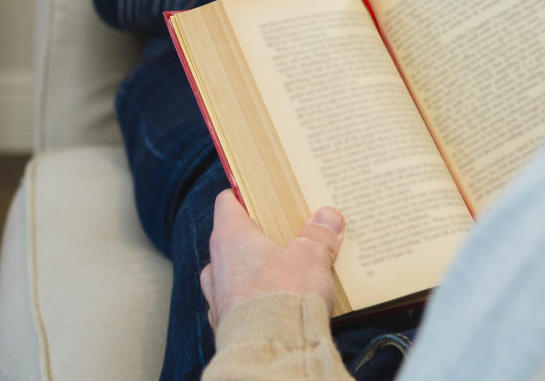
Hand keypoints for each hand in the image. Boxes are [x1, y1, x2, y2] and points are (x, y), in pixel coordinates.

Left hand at [200, 190, 343, 329]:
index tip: (261, 193)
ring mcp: (217, 298)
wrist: (272, 350)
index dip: (243, 195)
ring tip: (286, 274)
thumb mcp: (311, 256)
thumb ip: (318, 235)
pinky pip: (239, 306)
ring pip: (232, 276)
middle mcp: (216, 266)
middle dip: (257, 238)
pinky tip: (279, 305)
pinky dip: (255, 303)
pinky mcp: (227, 326)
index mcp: (229, 238)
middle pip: (232, 240)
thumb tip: (328, 217)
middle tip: (285, 235)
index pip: (227, 203)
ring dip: (254, 274)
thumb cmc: (283, 295)